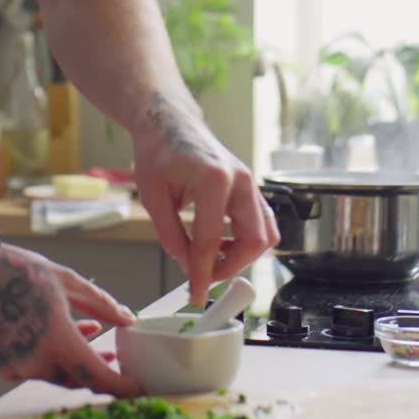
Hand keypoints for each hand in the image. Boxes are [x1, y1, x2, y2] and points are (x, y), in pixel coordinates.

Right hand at [0, 243, 141, 397]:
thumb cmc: (16, 271)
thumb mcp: (66, 281)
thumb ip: (101, 305)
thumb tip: (128, 320)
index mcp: (57, 340)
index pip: (97, 377)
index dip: (122, 387)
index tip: (139, 389)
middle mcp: (36, 362)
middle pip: (78, 379)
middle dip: (99, 371)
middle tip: (115, 358)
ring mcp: (17, 368)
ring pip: (58, 374)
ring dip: (75, 360)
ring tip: (90, 334)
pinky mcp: (3, 367)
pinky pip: (37, 369)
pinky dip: (52, 357)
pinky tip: (60, 335)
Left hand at [132, 93, 280, 306]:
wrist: (169, 125)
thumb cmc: (158, 152)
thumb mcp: (153, 196)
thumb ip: (171, 235)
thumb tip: (188, 267)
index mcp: (214, 178)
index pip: (211, 239)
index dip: (203, 273)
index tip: (196, 294)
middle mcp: (241, 180)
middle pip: (255, 240)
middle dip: (231, 266)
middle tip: (204, 276)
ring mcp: (250, 184)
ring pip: (265, 234)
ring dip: (241, 255)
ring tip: (209, 258)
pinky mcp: (251, 189)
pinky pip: (261, 223)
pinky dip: (245, 241)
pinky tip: (219, 243)